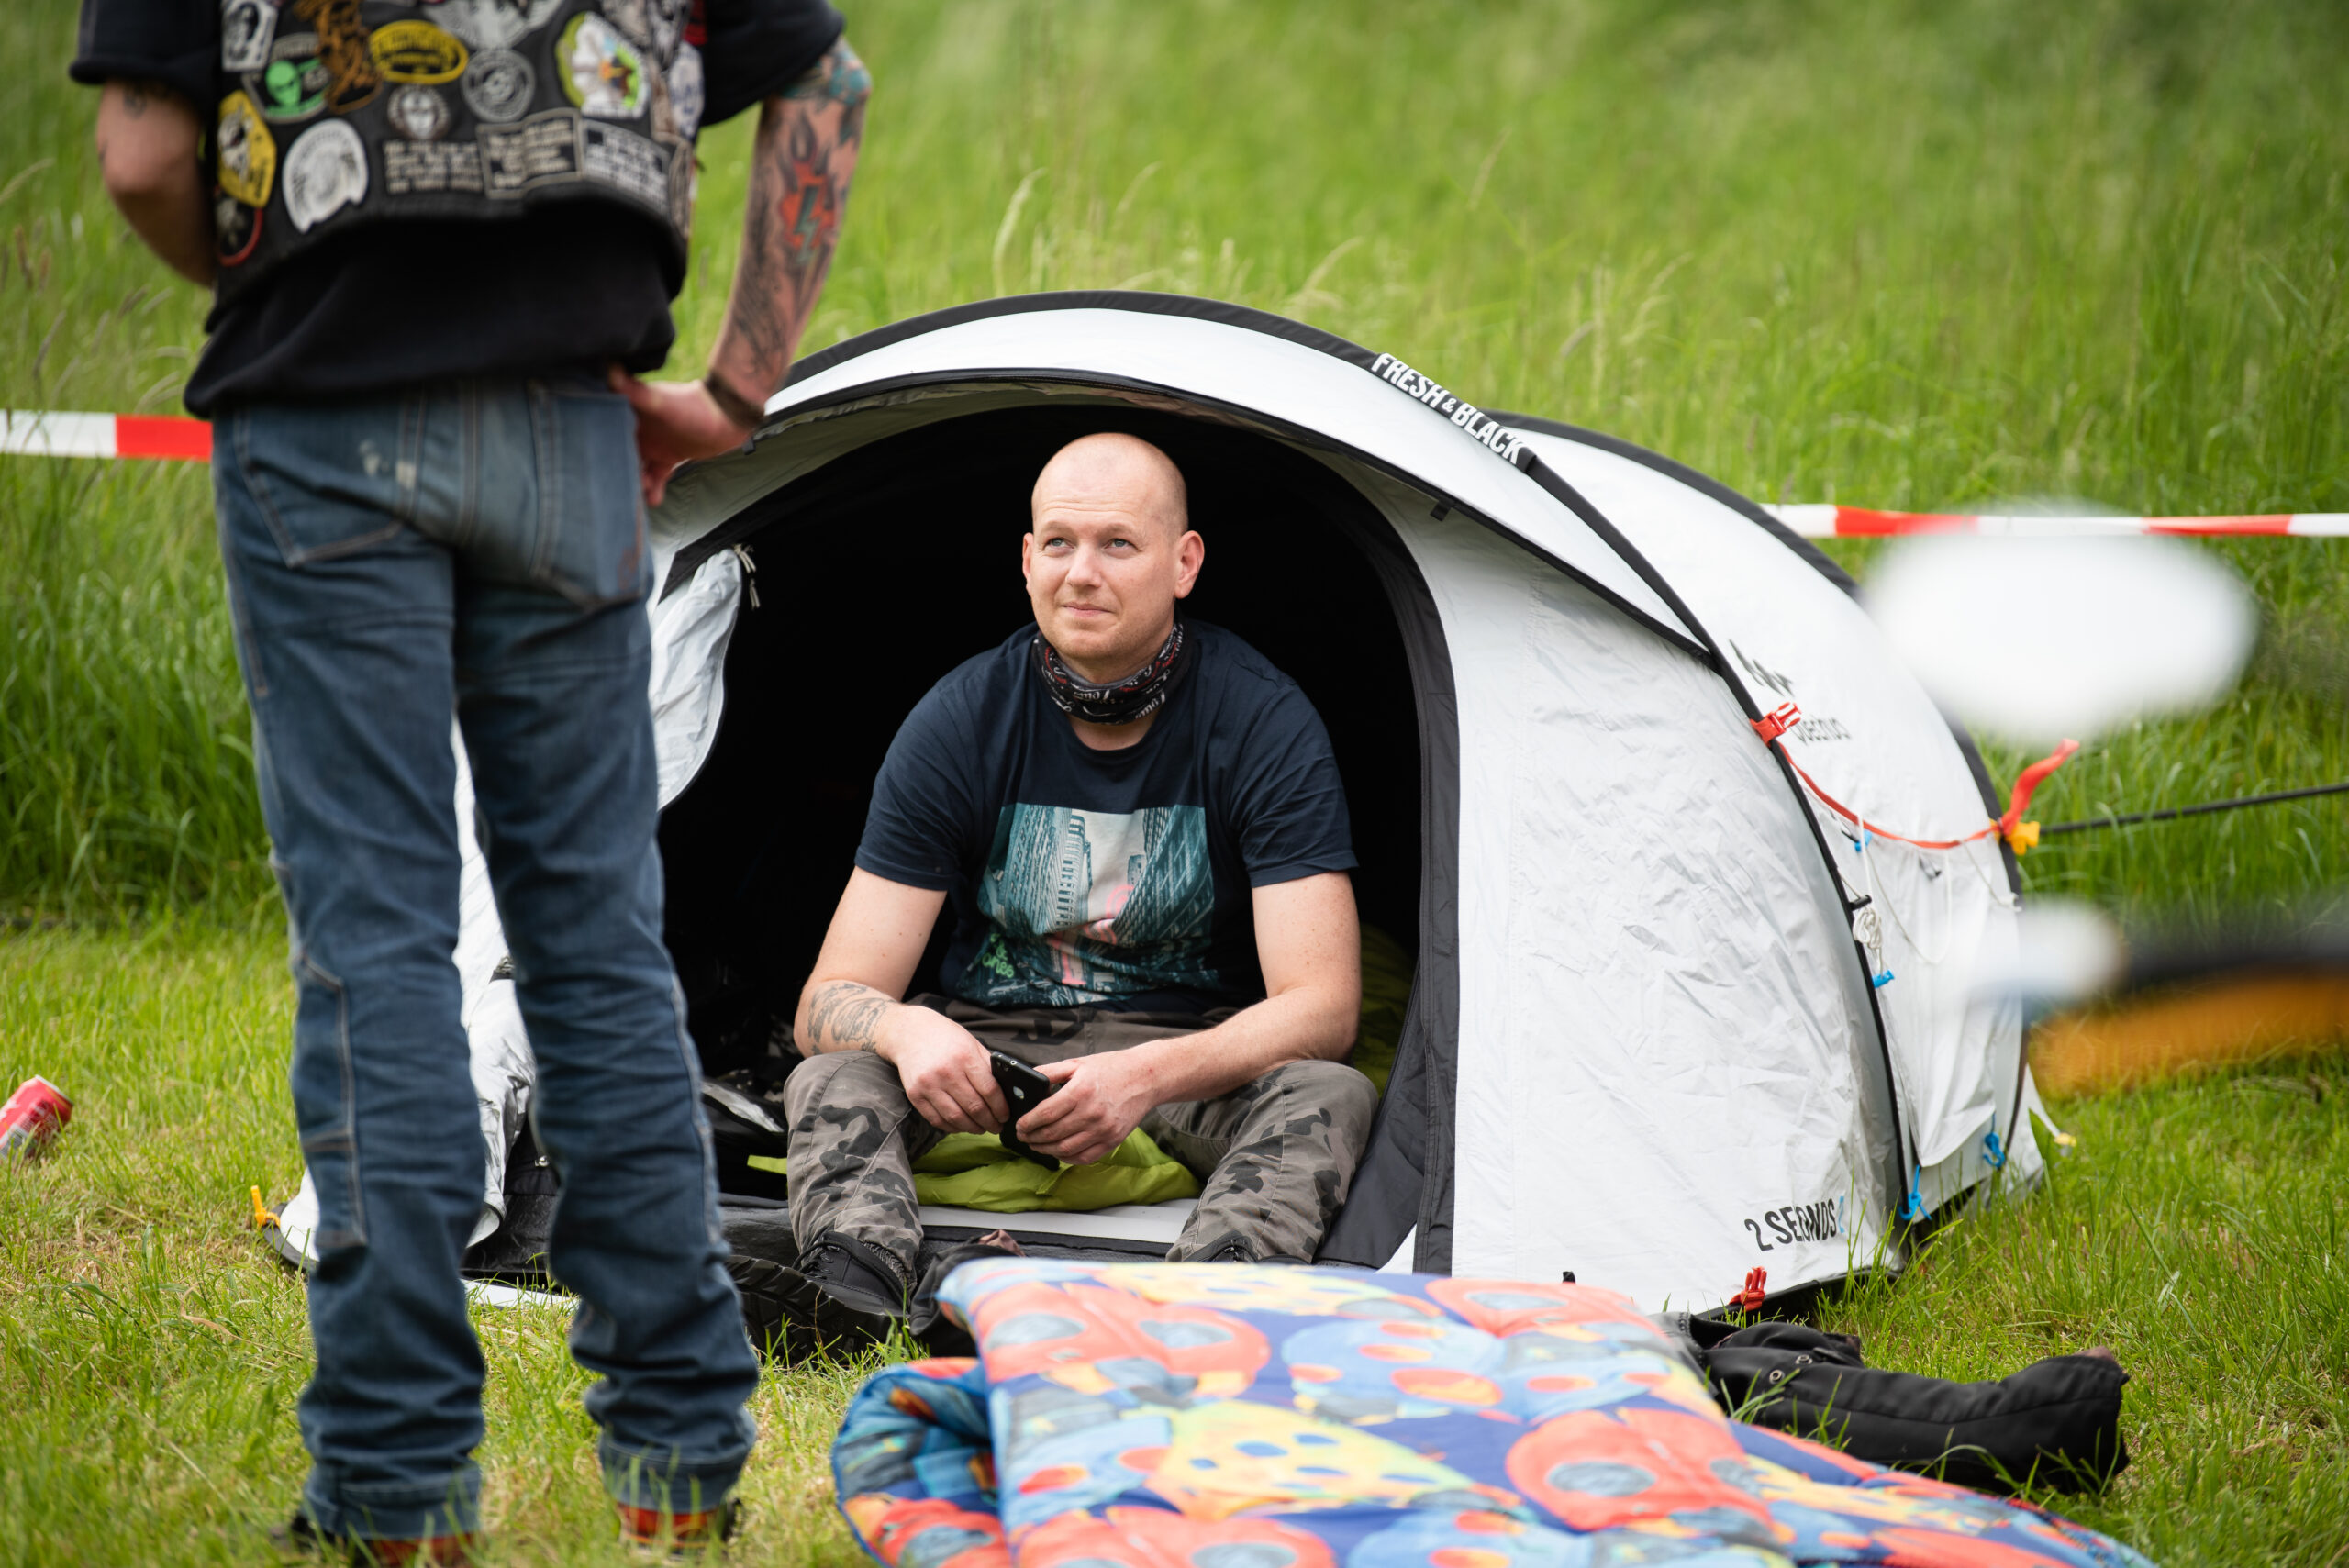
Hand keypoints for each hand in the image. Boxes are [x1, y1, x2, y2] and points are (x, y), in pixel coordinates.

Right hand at [608, 366, 755, 507]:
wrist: (728, 416)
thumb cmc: (693, 405)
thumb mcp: (660, 402)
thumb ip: (634, 391)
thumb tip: (610, 369)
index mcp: (630, 412)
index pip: (608, 431)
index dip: (603, 448)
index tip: (601, 465)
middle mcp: (639, 428)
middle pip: (621, 453)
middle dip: (621, 470)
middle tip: (625, 486)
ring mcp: (653, 443)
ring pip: (637, 467)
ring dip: (638, 482)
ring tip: (644, 493)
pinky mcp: (668, 457)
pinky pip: (656, 476)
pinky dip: (654, 489)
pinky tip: (654, 500)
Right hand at [878, 1010, 1008, 1134]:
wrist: (910, 1032)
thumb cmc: (946, 1037)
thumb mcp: (972, 1044)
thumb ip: (987, 1067)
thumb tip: (1006, 1093)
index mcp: (965, 1057)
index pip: (989, 1091)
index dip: (1001, 1108)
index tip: (1005, 1116)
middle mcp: (946, 1072)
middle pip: (974, 1107)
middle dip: (990, 1122)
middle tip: (996, 1127)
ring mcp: (928, 1085)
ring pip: (956, 1118)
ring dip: (972, 1128)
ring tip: (981, 1128)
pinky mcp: (915, 1095)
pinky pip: (936, 1119)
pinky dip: (952, 1127)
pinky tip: (961, 1125)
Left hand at [1020, 1053, 1159, 1166]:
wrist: (1146, 1077)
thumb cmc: (1112, 1068)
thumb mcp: (1078, 1063)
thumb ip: (1050, 1072)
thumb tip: (1027, 1083)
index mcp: (1080, 1092)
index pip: (1045, 1114)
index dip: (1027, 1123)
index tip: (1019, 1125)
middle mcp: (1091, 1113)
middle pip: (1052, 1134)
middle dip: (1032, 1138)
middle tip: (1023, 1137)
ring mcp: (1103, 1130)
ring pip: (1065, 1149)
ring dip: (1046, 1150)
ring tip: (1036, 1145)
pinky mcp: (1113, 1140)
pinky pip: (1084, 1157)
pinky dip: (1067, 1158)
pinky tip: (1058, 1152)